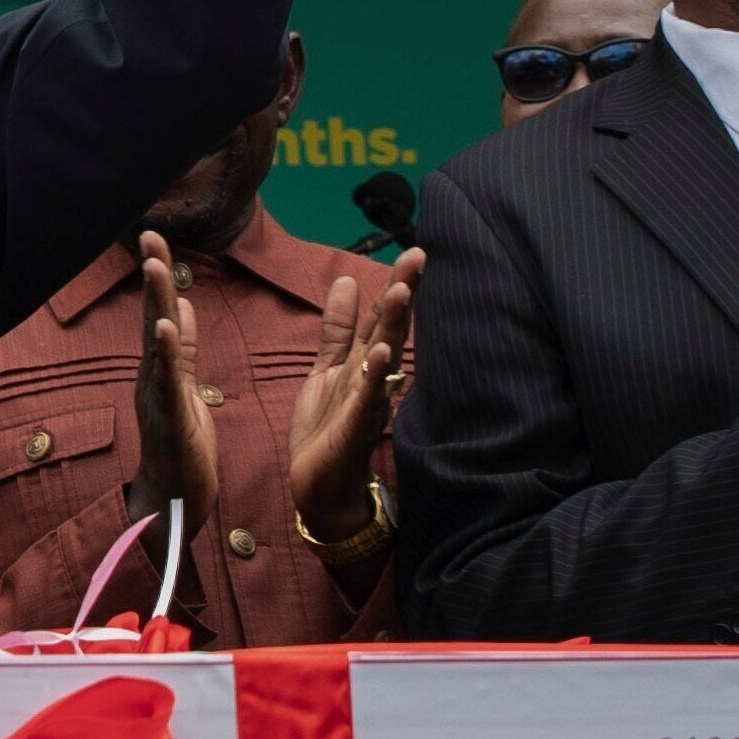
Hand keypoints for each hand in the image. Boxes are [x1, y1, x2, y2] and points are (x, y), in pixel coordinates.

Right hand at [117, 236, 223, 566]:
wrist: (174, 503)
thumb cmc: (180, 448)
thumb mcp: (185, 389)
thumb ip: (184, 351)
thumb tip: (180, 308)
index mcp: (160, 369)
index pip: (160, 312)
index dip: (159, 275)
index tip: (156, 237)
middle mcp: (152, 377)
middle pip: (152, 317)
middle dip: (153, 276)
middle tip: (150, 236)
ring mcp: (158, 398)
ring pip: (156, 343)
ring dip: (155, 303)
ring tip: (155, 266)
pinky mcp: (171, 420)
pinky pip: (169, 381)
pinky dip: (167, 353)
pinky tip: (165, 327)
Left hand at [288, 249, 424, 547]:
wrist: (320, 489)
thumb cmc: (327, 430)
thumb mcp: (326, 370)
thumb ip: (337, 330)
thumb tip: (344, 281)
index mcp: (364, 363)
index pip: (383, 317)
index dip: (396, 284)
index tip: (413, 250)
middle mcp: (373, 379)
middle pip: (390, 329)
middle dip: (403, 292)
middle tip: (418, 255)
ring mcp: (366, 403)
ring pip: (382, 358)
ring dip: (392, 326)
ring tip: (402, 290)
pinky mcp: (353, 428)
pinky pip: (365, 398)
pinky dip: (373, 376)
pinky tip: (380, 353)